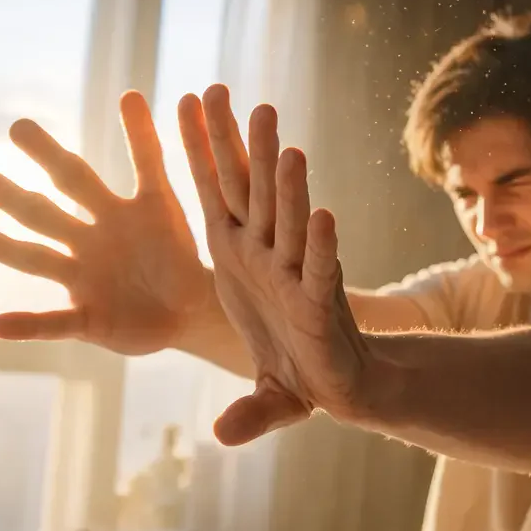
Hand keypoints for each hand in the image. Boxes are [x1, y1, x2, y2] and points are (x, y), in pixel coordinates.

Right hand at [0, 91, 209, 354]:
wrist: (192, 312)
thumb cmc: (178, 255)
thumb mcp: (169, 203)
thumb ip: (149, 155)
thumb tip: (129, 91)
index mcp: (112, 213)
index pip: (77, 177)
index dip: (52, 155)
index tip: (17, 128)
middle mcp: (89, 241)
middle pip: (43, 213)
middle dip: (8, 193)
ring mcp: (83, 280)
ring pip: (37, 261)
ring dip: (3, 249)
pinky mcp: (87, 319)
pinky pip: (53, 323)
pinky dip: (26, 326)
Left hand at [178, 85, 372, 445]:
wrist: (341, 391)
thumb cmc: (295, 373)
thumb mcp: (258, 390)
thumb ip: (244, 409)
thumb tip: (225, 436)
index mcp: (238, 261)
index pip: (215, 195)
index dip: (201, 151)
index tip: (188, 103)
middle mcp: (264, 259)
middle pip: (248, 193)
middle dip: (237, 146)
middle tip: (225, 93)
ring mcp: (292, 277)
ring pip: (286, 221)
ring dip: (281, 181)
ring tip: (280, 138)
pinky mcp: (320, 301)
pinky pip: (318, 268)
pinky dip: (319, 243)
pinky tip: (322, 212)